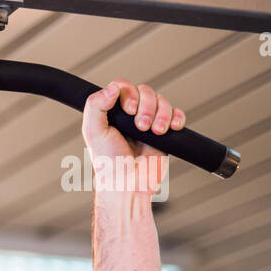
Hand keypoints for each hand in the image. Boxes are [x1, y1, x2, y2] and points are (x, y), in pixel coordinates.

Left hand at [82, 78, 185, 193]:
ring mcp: (149, 121)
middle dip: (146, 107)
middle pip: (145, 91)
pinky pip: (176, 113)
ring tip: (155, 132)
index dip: (129, 93)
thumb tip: (113, 88)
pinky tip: (171, 128)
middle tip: (141, 127)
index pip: (122, 86)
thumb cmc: (109, 163)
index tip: (128, 111)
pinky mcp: (165, 131)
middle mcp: (130, 115)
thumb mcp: (94, 132)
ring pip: (162, 101)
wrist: (129, 183)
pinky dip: (177, 117)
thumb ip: (96, 106)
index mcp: (112, 112)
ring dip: (161, 114)